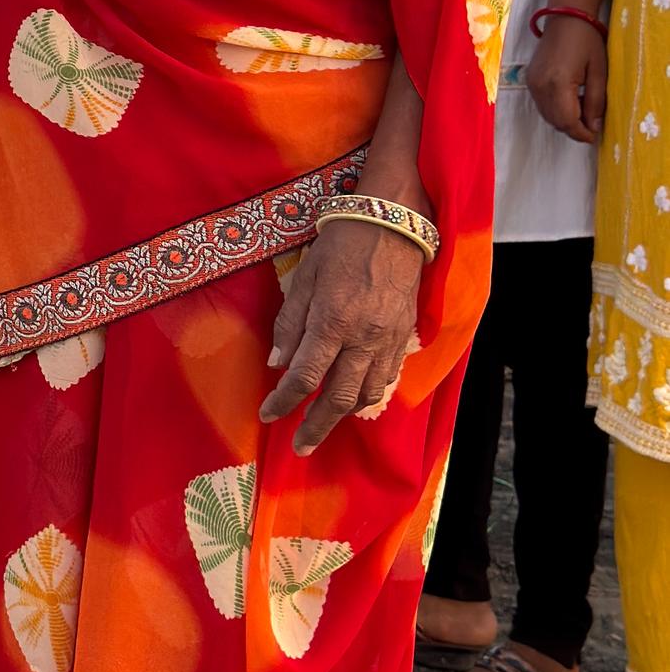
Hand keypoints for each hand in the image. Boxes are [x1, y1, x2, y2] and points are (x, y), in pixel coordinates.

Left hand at [259, 218, 425, 451]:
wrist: (393, 224)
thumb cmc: (342, 244)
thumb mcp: (305, 276)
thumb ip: (291, 323)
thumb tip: (278, 364)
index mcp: (333, 322)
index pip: (304, 377)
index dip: (283, 402)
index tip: (268, 415)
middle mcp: (363, 338)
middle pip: (339, 398)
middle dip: (317, 426)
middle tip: (300, 447)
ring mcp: (387, 340)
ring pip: (367, 394)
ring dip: (344, 414)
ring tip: (324, 424)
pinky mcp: (403, 337)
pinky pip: (387, 378)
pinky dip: (369, 394)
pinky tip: (355, 398)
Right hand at [527, 14, 606, 143]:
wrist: (566, 17)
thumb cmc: (587, 41)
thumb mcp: (598, 72)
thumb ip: (595, 101)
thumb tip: (593, 126)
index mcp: (558, 83)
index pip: (567, 121)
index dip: (582, 133)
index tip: (595, 137)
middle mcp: (540, 86)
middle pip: (555, 122)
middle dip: (573, 130)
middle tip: (591, 128)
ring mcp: (532, 83)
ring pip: (547, 116)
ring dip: (564, 122)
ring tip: (583, 116)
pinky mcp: (530, 80)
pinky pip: (542, 105)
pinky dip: (556, 111)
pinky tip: (570, 104)